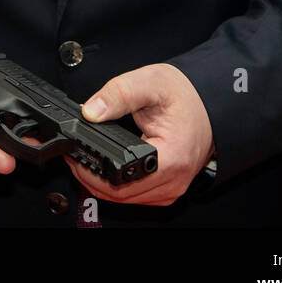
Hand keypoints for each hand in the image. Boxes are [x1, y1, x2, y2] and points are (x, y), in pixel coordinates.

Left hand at [65, 62, 213, 205]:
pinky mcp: (167, 187)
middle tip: (72, 155)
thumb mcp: (149, 82)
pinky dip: (116, 186)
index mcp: (171, 157)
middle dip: (90, 178)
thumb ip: (117, 95)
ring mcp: (172, 187)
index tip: (75, 154)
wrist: (208, 103)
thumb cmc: (184, 95)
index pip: (122, 181)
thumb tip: (90, 111)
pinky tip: (104, 169)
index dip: (92, 171)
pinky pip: (136, 196)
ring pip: (126, 200)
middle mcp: (174, 180)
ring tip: (85, 159)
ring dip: (101, 185)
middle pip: (120, 196)